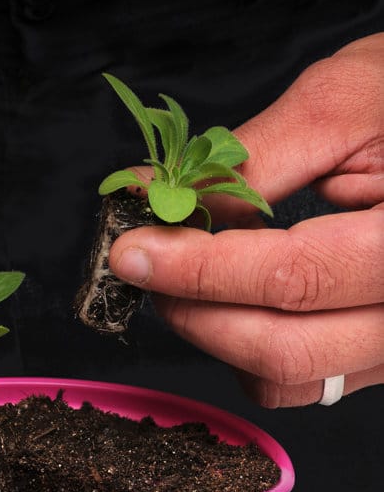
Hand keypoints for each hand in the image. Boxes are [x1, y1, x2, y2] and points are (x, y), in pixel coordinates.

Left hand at [110, 33, 383, 406]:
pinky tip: (234, 300)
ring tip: (189, 278)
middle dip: (194, 311)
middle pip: (284, 349)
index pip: (292, 276)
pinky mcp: (379, 351)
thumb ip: (244, 162)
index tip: (132, 252)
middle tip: (148, 267)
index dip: (198, 269)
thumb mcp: (333, 109)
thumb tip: (156, 196)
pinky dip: (249, 351)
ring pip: (289, 378)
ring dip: (216, 334)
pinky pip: (304, 381)